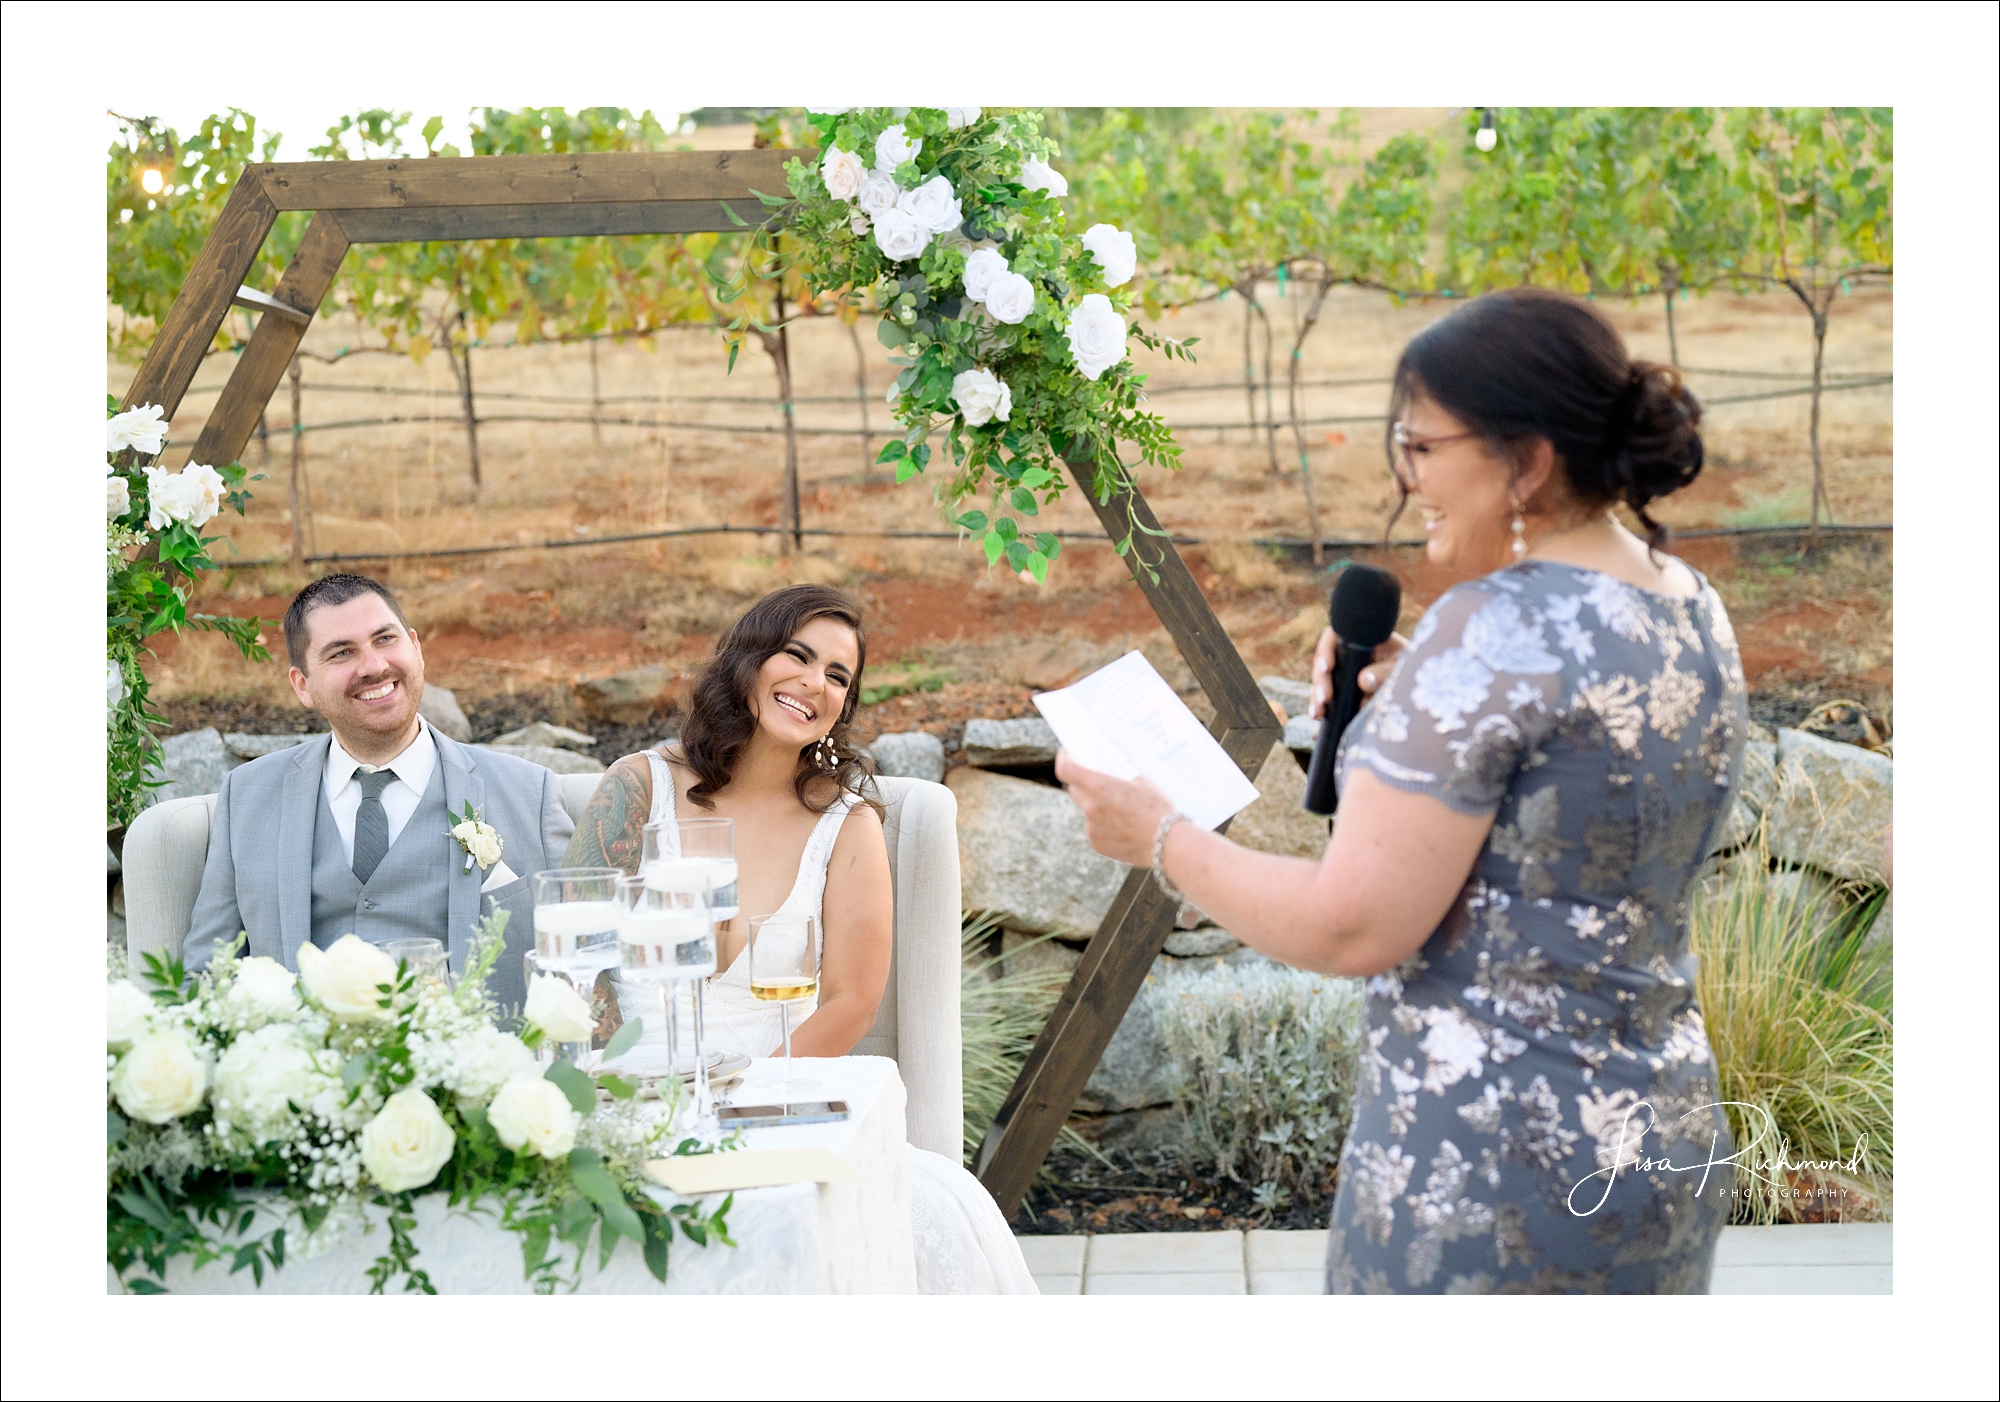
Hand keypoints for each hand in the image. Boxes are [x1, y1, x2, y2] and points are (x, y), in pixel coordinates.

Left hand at [1054, 749, 1174, 866]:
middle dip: (1082, 784)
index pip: (1066, 769)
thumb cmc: (1158, 810)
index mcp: (1098, 786)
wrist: (1168, 843)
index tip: (1068, 754)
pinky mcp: (1097, 844)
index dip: (1064, 759)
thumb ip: (1120, 779)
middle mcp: (1090, 806)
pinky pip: (1094, 829)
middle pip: (1074, 790)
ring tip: (1119, 809)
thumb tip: (1114, 779)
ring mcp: (1091, 827)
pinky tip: (1123, 827)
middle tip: (1095, 781)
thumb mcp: (1141, 782)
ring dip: (1096, 806)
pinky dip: (1103, 825)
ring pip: (1087, 811)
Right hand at [1309, 628, 1411, 717]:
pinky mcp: (1343, 696)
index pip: (1333, 638)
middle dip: (1320, 682)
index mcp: (1358, 640)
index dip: (1325, 650)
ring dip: (1316, 699)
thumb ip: (1384, 671)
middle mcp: (1346, 657)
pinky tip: (1317, 733)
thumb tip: (1363, 681)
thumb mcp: (1401, 665)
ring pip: (1321, 685)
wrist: (1419, 685)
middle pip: (1323, 664)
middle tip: (1325, 698)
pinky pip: (1328, 705)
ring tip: (1317, 714)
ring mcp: (1343, 677)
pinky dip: (1324, 717)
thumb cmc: (1412, 666)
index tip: (1327, 667)